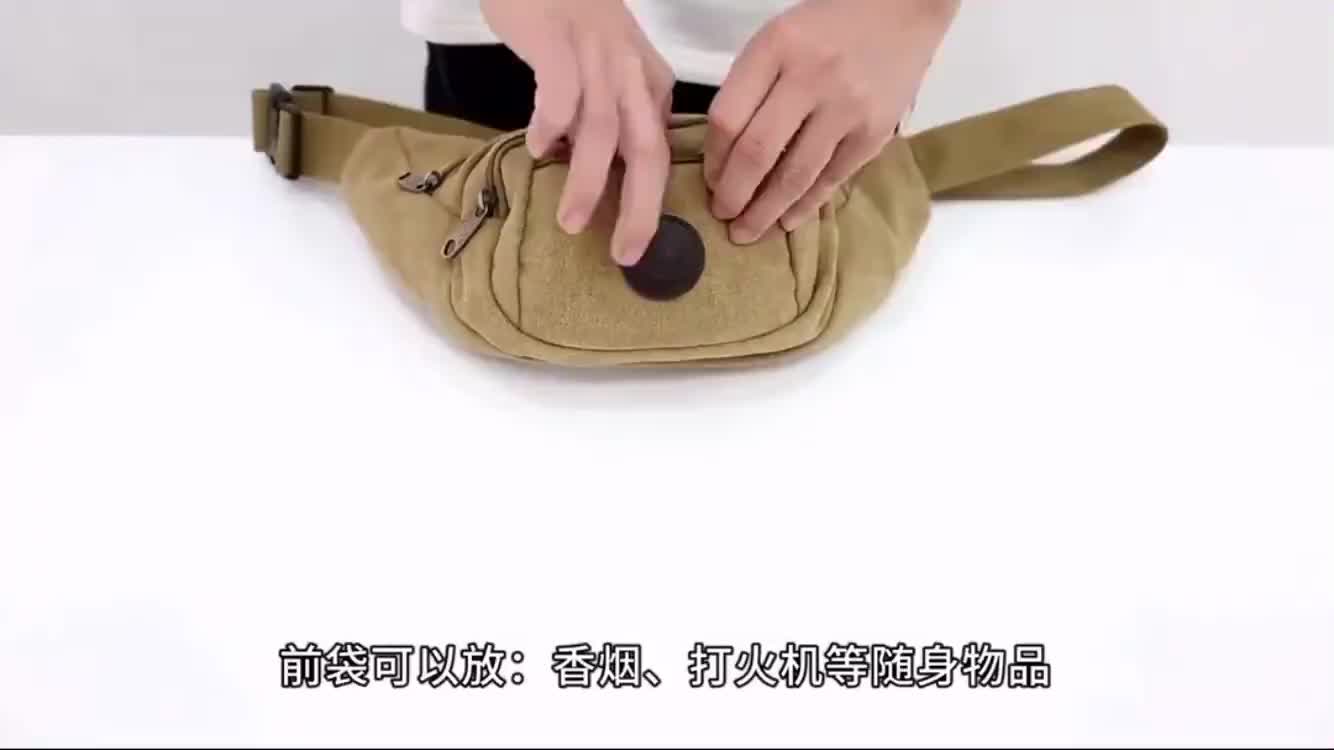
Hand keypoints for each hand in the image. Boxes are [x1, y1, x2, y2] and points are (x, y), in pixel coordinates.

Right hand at [481, 0, 675, 265]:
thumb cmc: (574, 21)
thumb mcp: (615, 69)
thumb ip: (622, 113)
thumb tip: (615, 170)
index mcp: (650, 85)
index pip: (659, 153)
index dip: (653, 204)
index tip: (638, 245)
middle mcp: (631, 74)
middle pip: (647, 150)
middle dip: (642, 209)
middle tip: (626, 253)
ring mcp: (595, 58)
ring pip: (604, 130)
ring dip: (591, 181)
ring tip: (572, 222)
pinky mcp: (557, 43)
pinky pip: (561, 91)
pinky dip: (553, 124)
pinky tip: (540, 149)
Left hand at [703, 0, 958, 243]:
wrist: (905, 8)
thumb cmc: (830, 26)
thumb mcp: (779, 37)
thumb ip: (752, 85)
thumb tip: (725, 153)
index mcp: (776, 48)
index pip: (728, 117)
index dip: (713, 159)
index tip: (710, 180)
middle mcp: (810, 77)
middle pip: (757, 152)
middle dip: (734, 194)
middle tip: (723, 216)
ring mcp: (846, 107)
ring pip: (795, 174)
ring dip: (766, 211)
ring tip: (747, 232)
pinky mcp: (875, 131)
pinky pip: (832, 178)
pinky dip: (806, 205)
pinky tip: (788, 220)